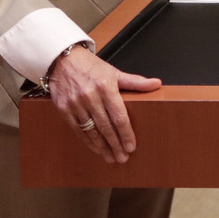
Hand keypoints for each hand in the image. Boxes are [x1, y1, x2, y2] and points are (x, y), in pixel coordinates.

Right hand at [46, 46, 161, 163]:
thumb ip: (135, 82)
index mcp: (105, 86)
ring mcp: (75, 103)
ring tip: (111, 158)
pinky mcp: (63, 109)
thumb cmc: (91, 67)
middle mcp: (90, 96)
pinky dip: (87, 141)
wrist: (62, 60)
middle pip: (106, 126)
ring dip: (102, 146)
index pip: (119, 115)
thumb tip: (156, 84)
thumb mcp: (114, 72)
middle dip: (115, 144)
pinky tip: (96, 149)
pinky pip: (77, 129)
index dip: (126, 133)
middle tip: (123, 157)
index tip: (131, 146)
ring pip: (91, 130)